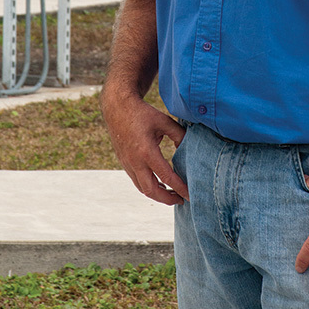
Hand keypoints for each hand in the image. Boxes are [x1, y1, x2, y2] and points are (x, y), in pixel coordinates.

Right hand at [101, 91, 188, 205]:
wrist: (117, 108)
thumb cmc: (142, 113)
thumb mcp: (164, 121)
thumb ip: (179, 135)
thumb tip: (190, 147)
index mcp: (147, 151)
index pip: (166, 177)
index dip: (179, 188)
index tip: (190, 195)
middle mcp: (135, 161)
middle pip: (151, 191)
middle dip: (167, 199)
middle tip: (180, 199)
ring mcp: (128, 164)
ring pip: (142, 188)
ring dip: (157, 194)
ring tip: (171, 194)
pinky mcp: (124, 163)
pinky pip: (136, 181)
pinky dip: (148, 186)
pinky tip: (158, 184)